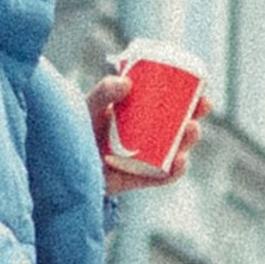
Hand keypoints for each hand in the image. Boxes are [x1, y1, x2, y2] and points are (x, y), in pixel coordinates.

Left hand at [86, 69, 206, 193]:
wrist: (62, 164)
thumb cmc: (76, 129)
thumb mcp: (89, 107)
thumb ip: (103, 92)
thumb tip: (125, 83)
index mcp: (141, 114)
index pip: (173, 104)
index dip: (192, 97)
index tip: (202, 89)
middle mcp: (148, 137)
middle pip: (180, 128)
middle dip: (196, 118)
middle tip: (201, 108)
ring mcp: (146, 159)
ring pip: (176, 150)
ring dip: (189, 141)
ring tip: (192, 130)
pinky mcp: (139, 179)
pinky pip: (163, 176)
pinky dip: (174, 171)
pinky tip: (180, 162)